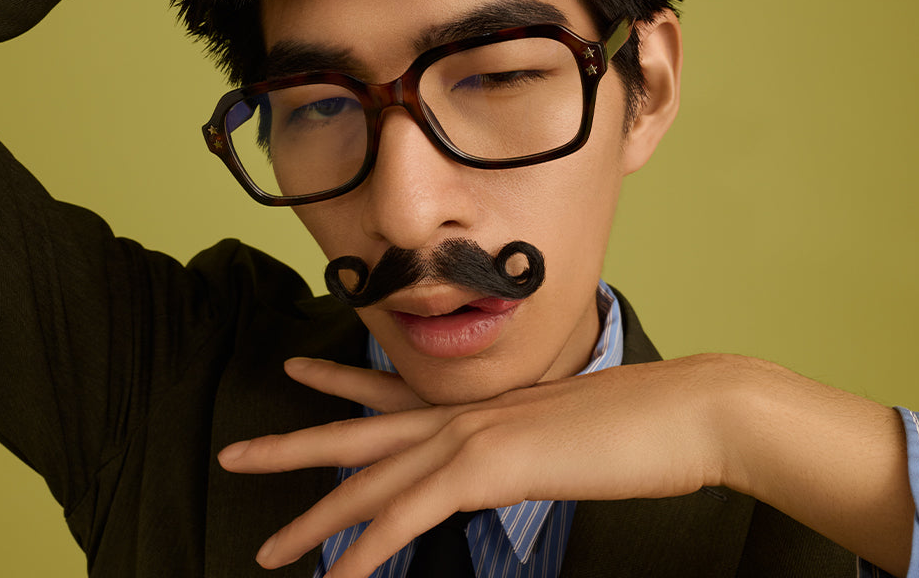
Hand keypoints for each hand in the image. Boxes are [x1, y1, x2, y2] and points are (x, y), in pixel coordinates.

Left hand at [219, 354, 914, 577]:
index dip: (338, 383)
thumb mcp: (565, 436)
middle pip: (359, 435)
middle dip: (293, 446)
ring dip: (315, 519)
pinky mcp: (490, 467)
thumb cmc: (637, 426)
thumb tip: (506, 461)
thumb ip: (524, 444)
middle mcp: (463, 415)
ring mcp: (473, 438)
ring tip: (267, 548)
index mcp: (479, 405)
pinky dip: (368, 550)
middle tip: (235, 453)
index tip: (297, 368)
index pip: (391, 394)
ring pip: (371, 480)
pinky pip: (410, 515)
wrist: (684, 410)